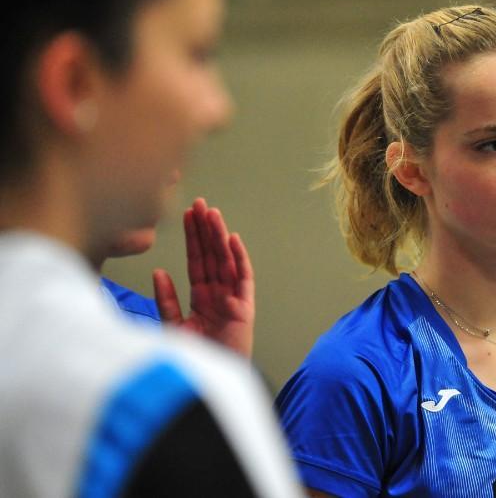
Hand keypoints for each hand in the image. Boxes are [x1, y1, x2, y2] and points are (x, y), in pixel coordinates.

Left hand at [152, 198, 254, 357]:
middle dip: (205, 229)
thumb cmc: (196, 358)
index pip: (197, 260)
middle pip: (212, 255)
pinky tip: (232, 240)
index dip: (192, 238)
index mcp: (202, 297)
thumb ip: (167, 300)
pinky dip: (239, 258)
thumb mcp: (174, 327)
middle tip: (199, 203)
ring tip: (212, 214)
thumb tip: (159, 272)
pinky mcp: (244, 307)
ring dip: (219, 236)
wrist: (211, 385)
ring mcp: (233, 298)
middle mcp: (219, 293)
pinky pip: (243, 278)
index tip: (187, 214)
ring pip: (226, 260)